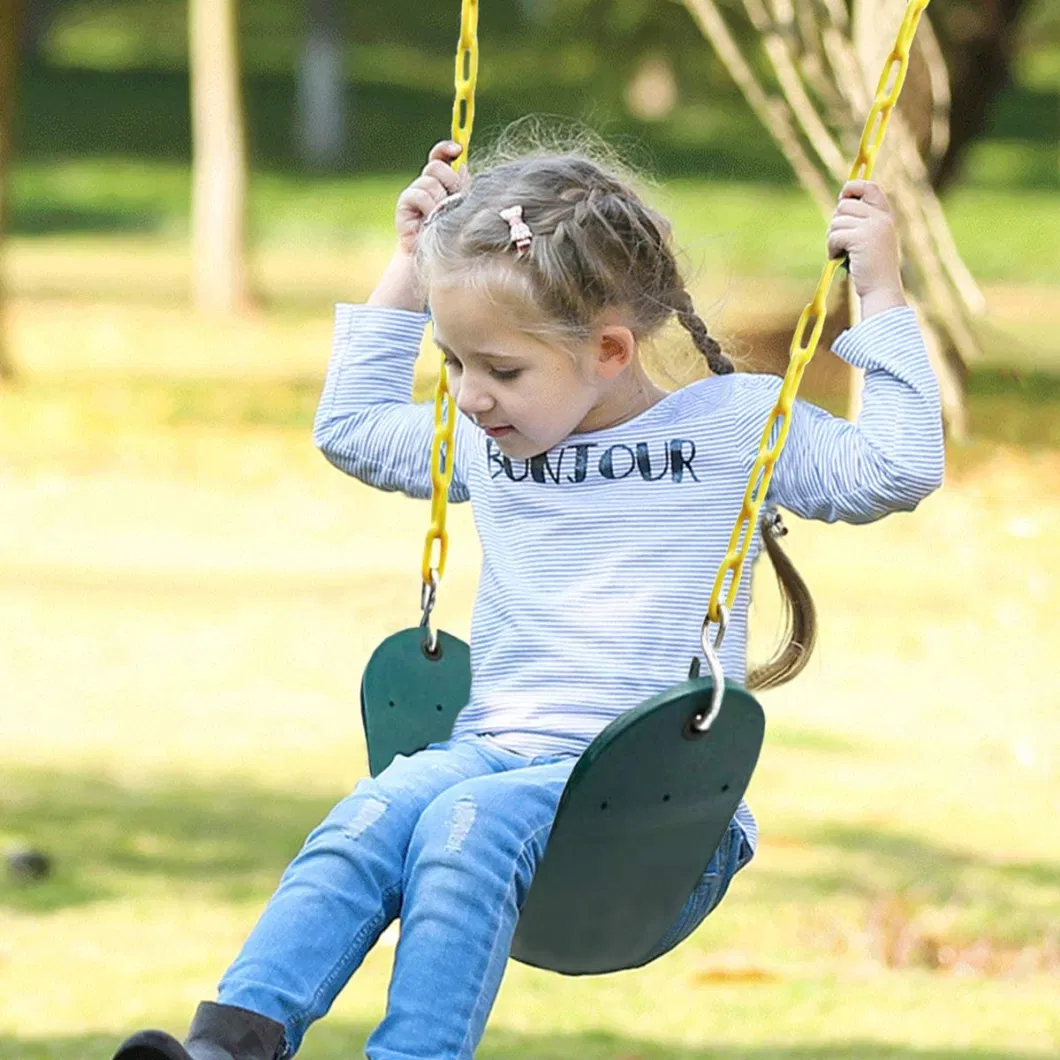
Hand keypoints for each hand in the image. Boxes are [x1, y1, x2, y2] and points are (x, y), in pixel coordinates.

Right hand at [395, 140, 467, 256]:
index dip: (446, 149)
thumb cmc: (451, 236)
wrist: (433, 259)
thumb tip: (464, 166)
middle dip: (450, 181)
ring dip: (440, 199)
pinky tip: (429, 221)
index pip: (440, 157)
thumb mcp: (462, 210)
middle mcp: (426, 185)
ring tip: (441, 217)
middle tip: (455, 200)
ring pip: (429, 181)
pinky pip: (418, 195)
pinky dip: (428, 207)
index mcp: (441, 183)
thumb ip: (463, 187)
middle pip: (436, 166)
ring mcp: (414, 193)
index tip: (458, 149)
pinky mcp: (404, 204)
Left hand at [827, 180, 905, 316]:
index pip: (870, 187)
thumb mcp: (871, 240)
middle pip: (844, 205)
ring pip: (837, 220)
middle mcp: (881, 217)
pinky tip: (838, 257)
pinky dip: (831, 248)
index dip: (852, 187)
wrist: (881, 290)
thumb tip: (841, 202)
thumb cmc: (872, 269)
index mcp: (886, 216)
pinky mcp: (861, 238)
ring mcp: (872, 226)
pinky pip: (835, 235)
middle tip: (839, 241)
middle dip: (836, 223)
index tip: (842, 197)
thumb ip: (861, 222)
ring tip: (840, 252)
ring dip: (832, 238)